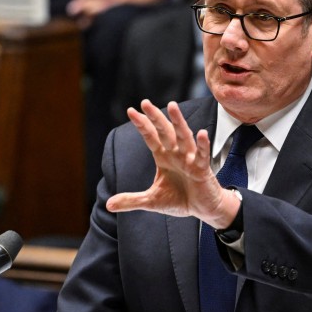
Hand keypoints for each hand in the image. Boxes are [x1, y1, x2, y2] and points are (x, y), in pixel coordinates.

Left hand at [106, 100, 239, 228]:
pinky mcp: (202, 169)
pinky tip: (201, 133)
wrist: (203, 208)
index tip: (131, 111)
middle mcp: (176, 154)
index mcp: (163, 157)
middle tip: (145, 103)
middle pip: (165, 132)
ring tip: (172, 106)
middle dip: (156, 117)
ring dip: (178, 122)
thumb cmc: (180, 199)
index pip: (151, 137)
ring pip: (184, 137)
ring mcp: (190, 160)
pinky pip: (203, 156)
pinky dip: (203, 145)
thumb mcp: (152, 200)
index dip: (142, 125)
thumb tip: (108, 205)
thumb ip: (131, 200)